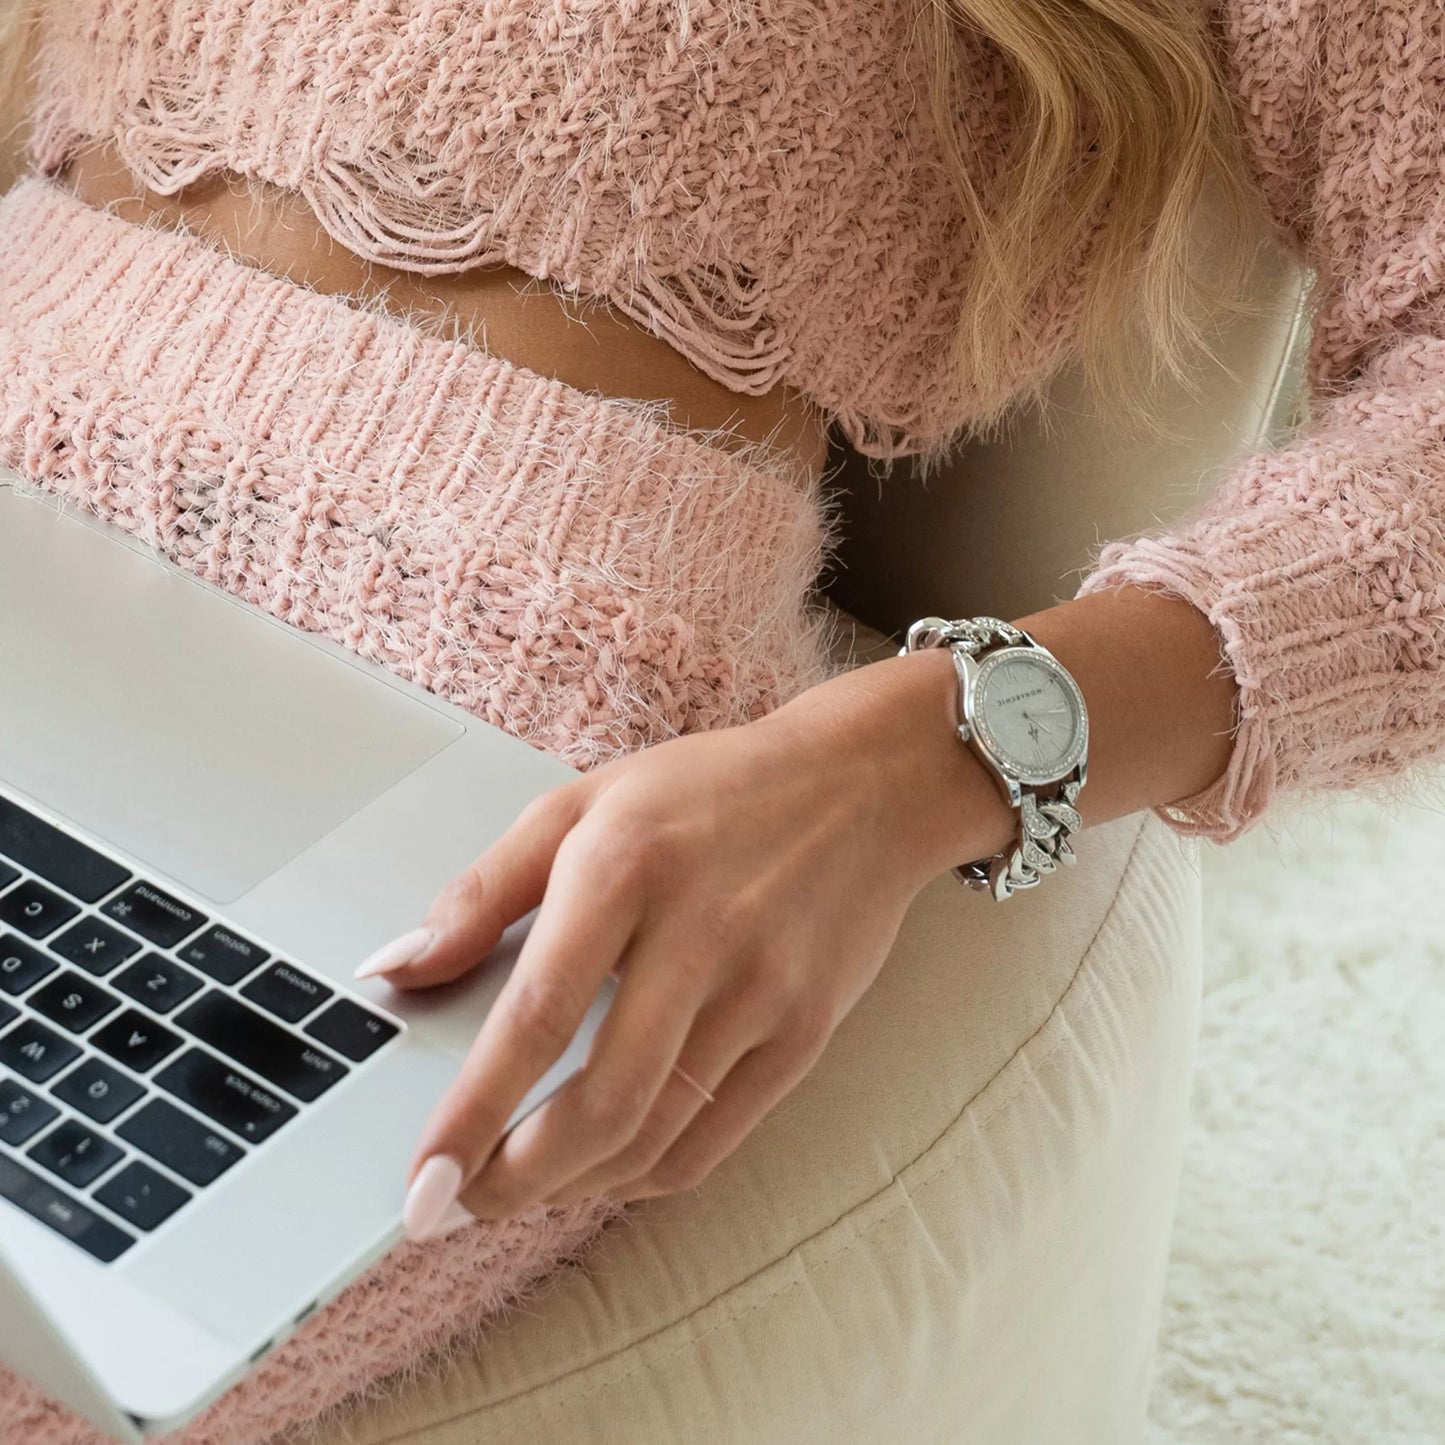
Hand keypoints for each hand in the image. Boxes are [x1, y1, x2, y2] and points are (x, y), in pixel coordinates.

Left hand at [361, 647, 1003, 1236]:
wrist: (863, 786)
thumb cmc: (711, 791)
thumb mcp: (581, 803)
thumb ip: (482, 890)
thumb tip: (396, 966)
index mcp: (625, 868)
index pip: (534, 1016)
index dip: (471, 1115)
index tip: (422, 1183)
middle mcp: (699, 935)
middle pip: (601, 1103)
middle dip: (517, 1180)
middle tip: (462, 1204)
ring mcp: (762, 991)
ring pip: (657, 1134)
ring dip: (575, 1185)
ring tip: (521, 1188)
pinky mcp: (805, 1032)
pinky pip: (716, 1137)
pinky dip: (647, 1173)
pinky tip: (605, 1168)